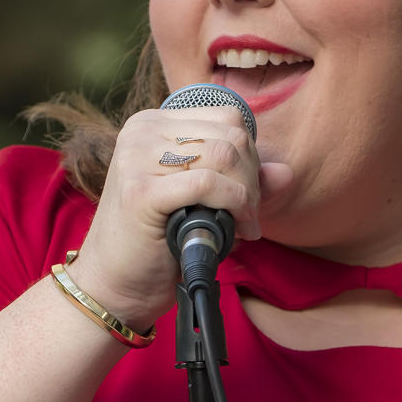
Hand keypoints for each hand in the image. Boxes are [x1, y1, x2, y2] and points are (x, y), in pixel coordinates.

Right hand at [69, 105, 293, 329]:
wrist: (115, 284)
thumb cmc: (158, 242)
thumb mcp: (204, 202)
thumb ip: (243, 183)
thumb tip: (286, 172)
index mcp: (153, 124)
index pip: (227, 117)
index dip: (251, 156)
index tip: (249, 195)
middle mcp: (141, 132)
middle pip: (230, 134)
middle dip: (252, 178)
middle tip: (248, 215)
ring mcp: (136, 158)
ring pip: (223, 155)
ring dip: (246, 195)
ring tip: (242, 224)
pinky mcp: (140, 191)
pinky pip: (207, 183)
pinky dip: (233, 205)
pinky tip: (236, 229)